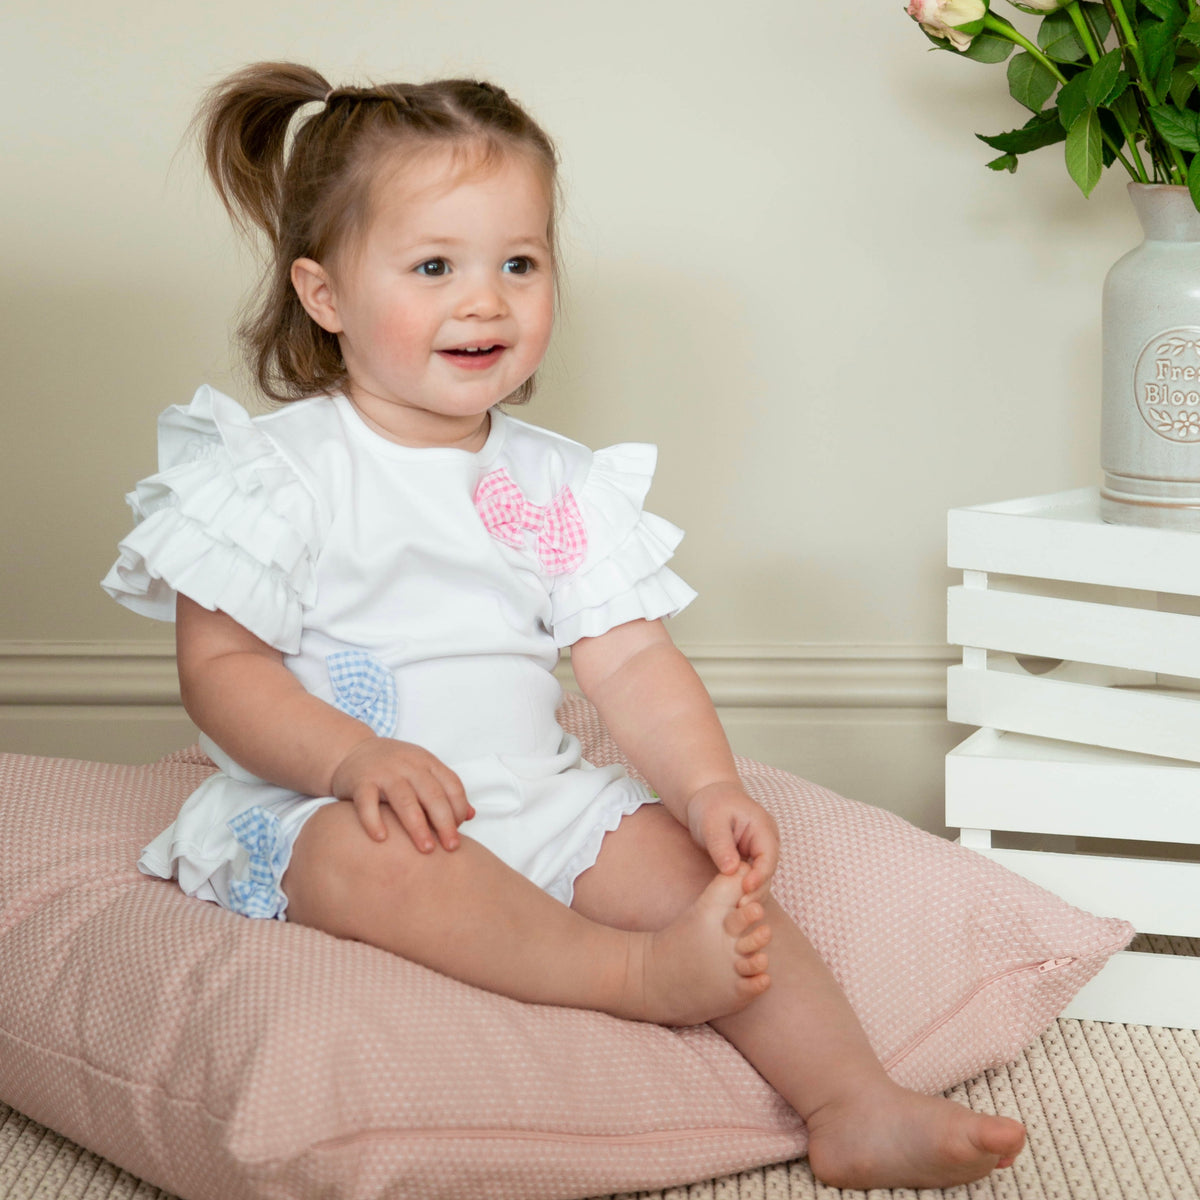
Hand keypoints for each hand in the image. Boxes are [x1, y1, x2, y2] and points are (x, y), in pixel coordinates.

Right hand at [330, 738, 473, 851]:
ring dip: (417, 826)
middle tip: (451, 847)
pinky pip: (367, 802)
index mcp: (427, 762)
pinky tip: (382, 838)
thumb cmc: (394, 767)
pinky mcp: (360, 781)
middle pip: (432, 794)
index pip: (452, 785)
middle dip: (445, 822)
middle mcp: (408, 765)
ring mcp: (384, 772)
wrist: (352, 750)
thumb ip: (445, 791)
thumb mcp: (422, 771)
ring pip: (405, 800)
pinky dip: (374, 820)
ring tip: (426, 848)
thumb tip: (471, 815)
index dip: (460, 809)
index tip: (459, 831)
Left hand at [685, 781, 778, 902]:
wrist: (708, 798)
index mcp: (763, 828)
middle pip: (768, 872)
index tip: (745, 889)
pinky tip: (734, 907)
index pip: (768, 856)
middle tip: (741, 909)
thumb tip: (731, 870)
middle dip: (756, 890)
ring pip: (762, 879)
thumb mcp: (712, 822)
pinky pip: (752, 879)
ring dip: (751, 895)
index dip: (760, 875)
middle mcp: (767, 842)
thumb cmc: (711, 805)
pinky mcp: (751, 862)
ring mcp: (760, 852)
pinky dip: (745, 892)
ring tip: (738, 913)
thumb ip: (722, 845)